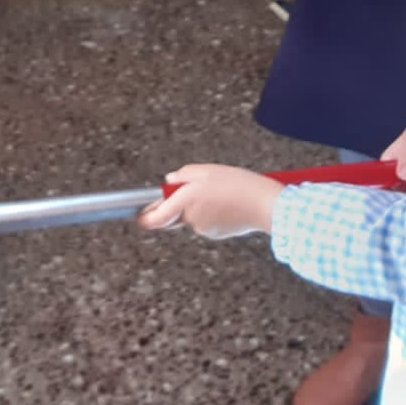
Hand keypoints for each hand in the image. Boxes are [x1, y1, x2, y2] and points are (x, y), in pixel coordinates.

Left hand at [138, 165, 282, 238]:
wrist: (266, 205)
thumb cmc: (239, 185)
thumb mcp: (209, 170)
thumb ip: (184, 175)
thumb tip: (170, 181)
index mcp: (186, 200)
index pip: (158, 216)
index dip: (146, 218)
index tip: (139, 218)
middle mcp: (192, 218)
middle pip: (176, 214)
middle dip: (181, 204)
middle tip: (201, 190)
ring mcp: (204, 228)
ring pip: (193, 217)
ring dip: (200, 207)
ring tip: (221, 193)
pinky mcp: (217, 234)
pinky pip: (207, 222)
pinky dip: (213, 214)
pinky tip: (228, 204)